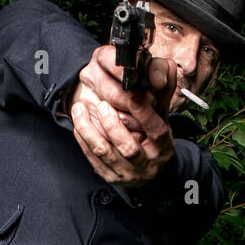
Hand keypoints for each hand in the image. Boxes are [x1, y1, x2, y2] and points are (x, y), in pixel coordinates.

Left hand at [69, 47, 176, 188]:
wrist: (149, 176)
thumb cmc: (154, 141)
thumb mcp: (163, 120)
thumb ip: (162, 95)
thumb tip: (166, 67)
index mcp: (162, 149)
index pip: (156, 131)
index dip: (144, 114)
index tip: (133, 96)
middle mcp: (146, 165)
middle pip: (128, 147)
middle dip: (113, 125)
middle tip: (102, 104)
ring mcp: (126, 173)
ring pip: (105, 153)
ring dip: (90, 130)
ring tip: (79, 108)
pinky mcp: (109, 176)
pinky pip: (92, 158)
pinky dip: (83, 139)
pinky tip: (78, 122)